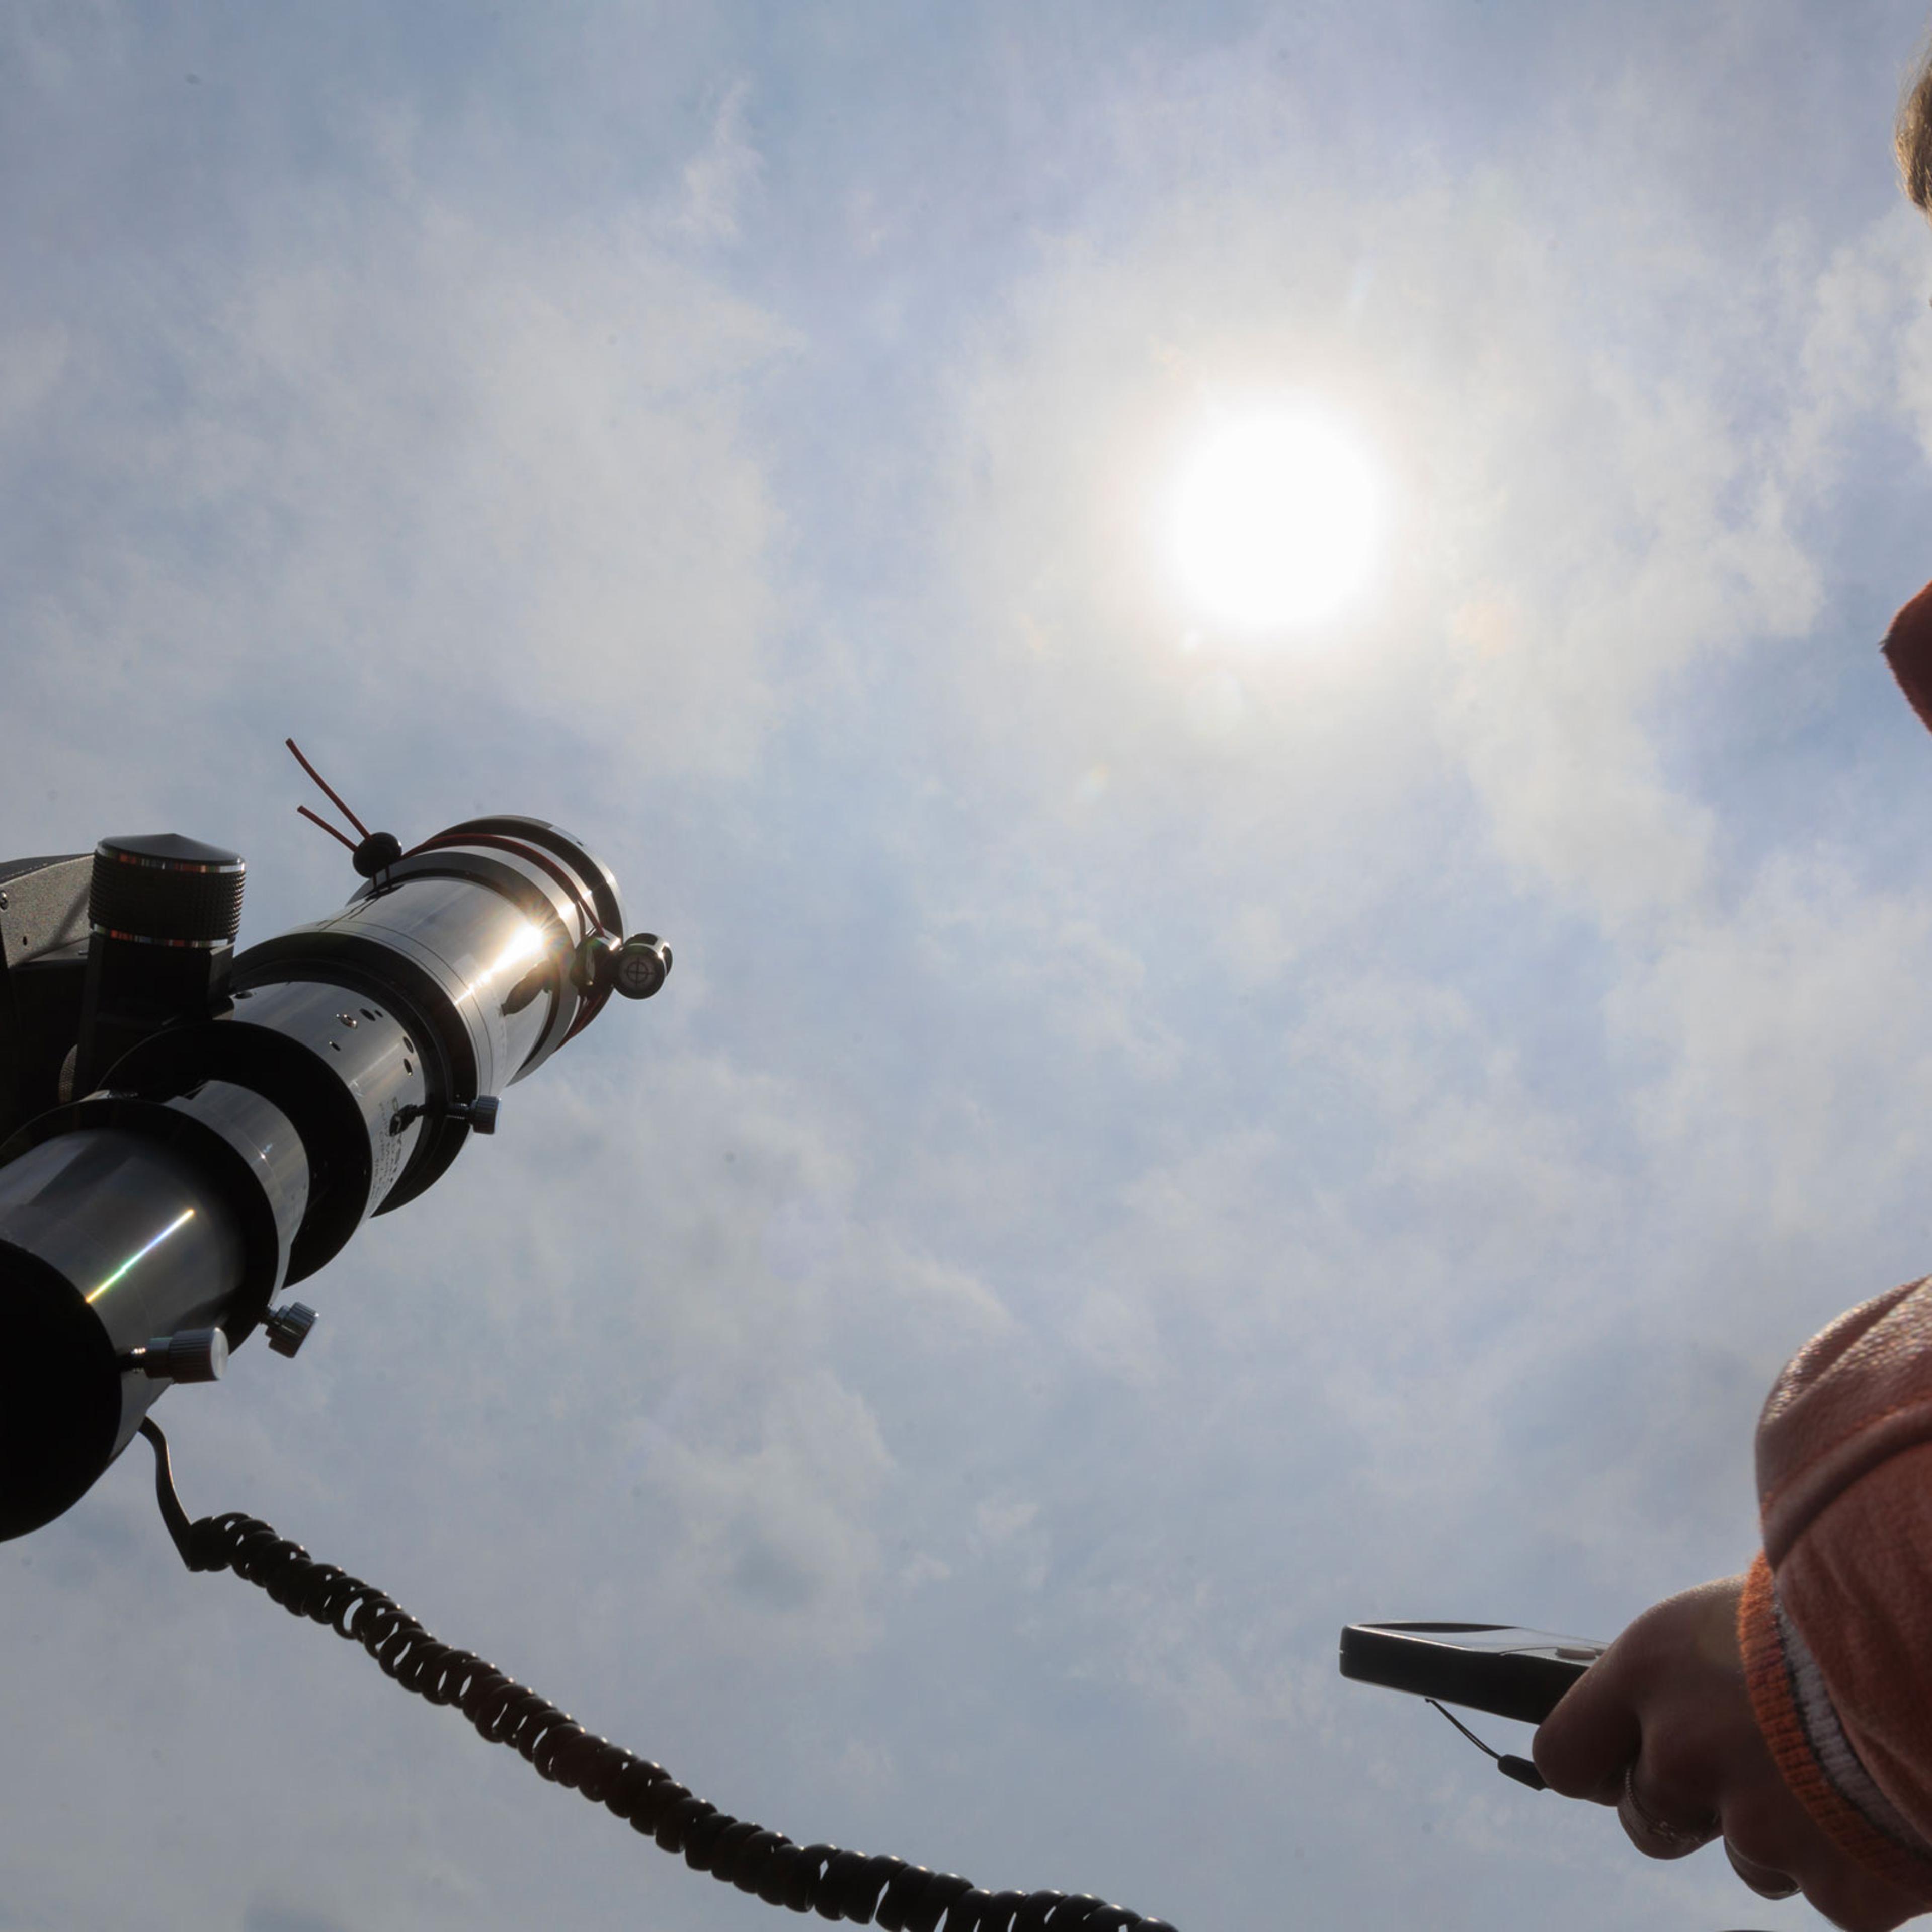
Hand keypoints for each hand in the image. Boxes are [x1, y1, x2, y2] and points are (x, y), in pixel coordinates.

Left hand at [1532, 1576, 1926, 1930]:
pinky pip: (1828, 1892)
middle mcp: (1684, 1752)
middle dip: (1690, 1807)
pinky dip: (1855, 1864)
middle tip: (1753, 1769)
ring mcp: (1757, 1827)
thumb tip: (1664, 1703)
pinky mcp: (1835, 1888)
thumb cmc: (1841, 1610)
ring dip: (1782, 1831)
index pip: (1565, 1753)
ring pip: (1747, 1856)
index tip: (1611, 1769)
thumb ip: (1688, 1673)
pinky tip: (1883, 1805)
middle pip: (1647, 1818)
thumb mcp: (1736, 1612)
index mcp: (1651, 1670)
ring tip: (1839, 1767)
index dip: (1594, 1768)